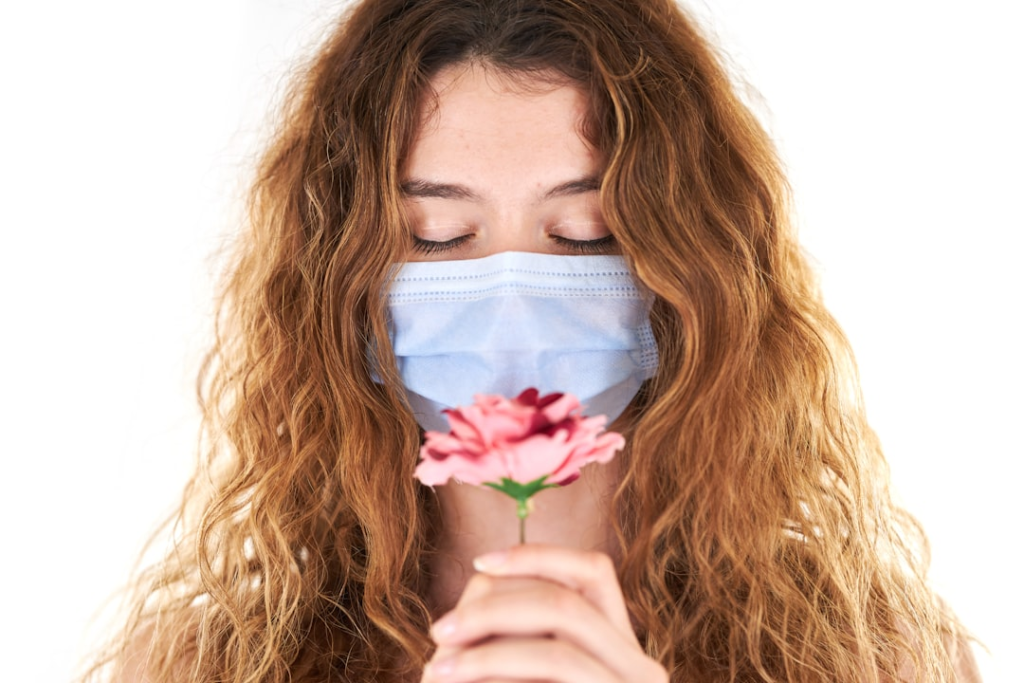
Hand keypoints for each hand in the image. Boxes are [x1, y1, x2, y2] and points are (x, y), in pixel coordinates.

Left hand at [421, 544, 668, 681]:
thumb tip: (487, 574)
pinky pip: (548, 681)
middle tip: (440, 632)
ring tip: (439, 671)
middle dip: (493, 610)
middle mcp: (642, 669)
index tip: (480, 564)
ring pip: (555, 650)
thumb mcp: (528, 666)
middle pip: (564, 604)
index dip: (537, 556)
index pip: (594, 572)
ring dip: (488, 654)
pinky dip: (499, 679)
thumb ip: (522, 629)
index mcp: (624, 646)